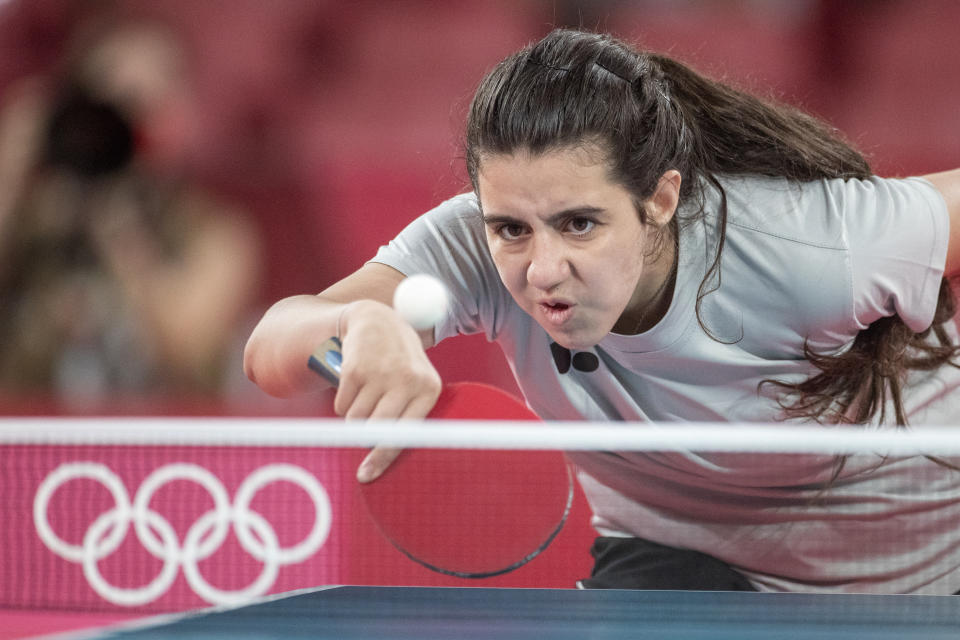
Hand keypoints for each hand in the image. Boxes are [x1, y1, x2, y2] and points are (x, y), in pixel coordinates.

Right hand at [333, 300, 441, 481]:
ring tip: (364, 399)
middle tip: (355, 447)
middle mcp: (407, 380)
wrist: (378, 320)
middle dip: (363, 442)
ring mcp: (380, 373)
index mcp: (429, 388)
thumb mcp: (415, 382)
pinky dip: (343, 403)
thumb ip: (407, 414)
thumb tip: (382, 454)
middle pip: (376, 431)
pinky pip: (341, 406)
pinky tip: (354, 386)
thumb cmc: (399, 362)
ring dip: (354, 419)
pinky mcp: (355, 368)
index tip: (366, 475)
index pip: (407, 433)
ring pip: (355, 420)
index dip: (384, 457)